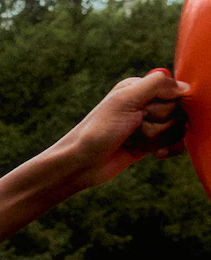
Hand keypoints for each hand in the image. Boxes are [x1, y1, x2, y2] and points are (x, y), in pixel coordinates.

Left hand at [52, 69, 190, 190]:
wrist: (82, 163)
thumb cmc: (99, 130)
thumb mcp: (125, 100)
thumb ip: (156, 85)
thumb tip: (186, 87)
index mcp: (139, 88)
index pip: (176, 91)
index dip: (165, 105)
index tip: (144, 112)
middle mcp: (146, 104)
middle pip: (179, 111)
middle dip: (160, 124)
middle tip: (134, 128)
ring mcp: (150, 124)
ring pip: (179, 129)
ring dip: (159, 138)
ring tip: (134, 141)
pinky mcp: (152, 143)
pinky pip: (178, 143)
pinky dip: (170, 149)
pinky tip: (154, 154)